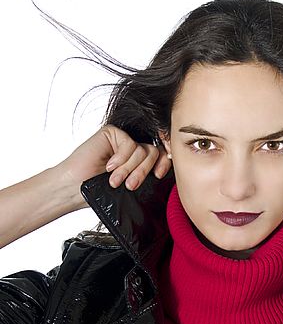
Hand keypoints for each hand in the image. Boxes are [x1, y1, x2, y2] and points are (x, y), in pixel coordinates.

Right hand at [56, 125, 170, 209]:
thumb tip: (166, 175)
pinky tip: (109, 167)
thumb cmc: (99, 191)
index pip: (161, 157)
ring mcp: (123, 140)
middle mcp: (133, 150)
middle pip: (153, 153)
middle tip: (131, 185)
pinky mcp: (112, 133)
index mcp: (140, 163)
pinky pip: (129, 144)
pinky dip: (121, 158)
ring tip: (115, 181)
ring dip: (129, 169)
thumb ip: (146, 179)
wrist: (75, 187)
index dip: (164, 164)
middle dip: (143, 171)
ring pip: (142, 150)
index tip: (159, 176)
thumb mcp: (129, 186)